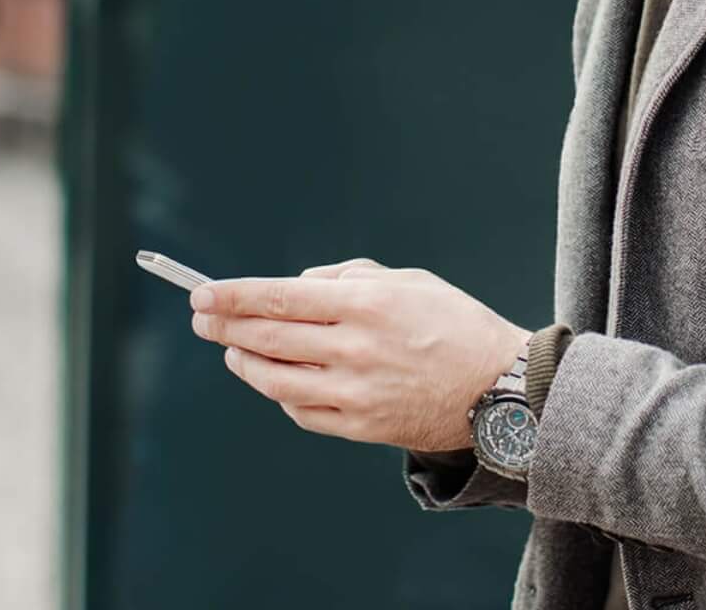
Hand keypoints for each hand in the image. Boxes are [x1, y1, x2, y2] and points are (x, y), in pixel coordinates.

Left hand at [190, 259, 530, 452]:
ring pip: (276, 381)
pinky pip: (302, 413)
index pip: (277, 298)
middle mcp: (355, 349)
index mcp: (366, 304)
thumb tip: (296, 288)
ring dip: (245, 363)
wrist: (502, 389)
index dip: (232, 296)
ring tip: (232, 351)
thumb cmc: (455, 324)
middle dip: (225, 327)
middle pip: (267, 338)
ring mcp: (356, 393)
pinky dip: (281, 396)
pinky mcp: (361, 427)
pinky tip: (275, 381)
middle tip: (203, 320)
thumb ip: (348, 278)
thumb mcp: (408, 281)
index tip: (203, 295)